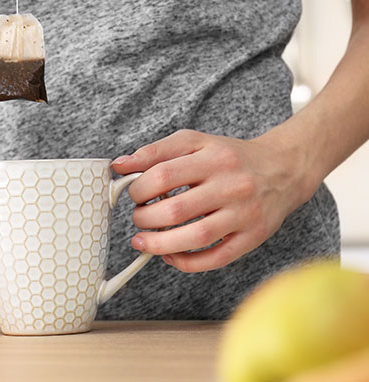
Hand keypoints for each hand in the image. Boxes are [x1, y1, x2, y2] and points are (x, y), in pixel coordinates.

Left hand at [111, 129, 316, 272]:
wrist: (283, 169)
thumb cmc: (230, 157)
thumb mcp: (195, 142)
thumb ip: (156, 151)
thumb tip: (119, 165)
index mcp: (213, 157)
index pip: (164, 174)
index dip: (138, 188)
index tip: (132, 194)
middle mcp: (231, 185)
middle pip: (176, 209)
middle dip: (145, 218)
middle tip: (138, 217)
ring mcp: (244, 213)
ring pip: (195, 237)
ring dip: (160, 244)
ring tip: (144, 241)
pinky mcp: (253, 237)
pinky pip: (216, 258)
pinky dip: (187, 262)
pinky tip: (170, 255)